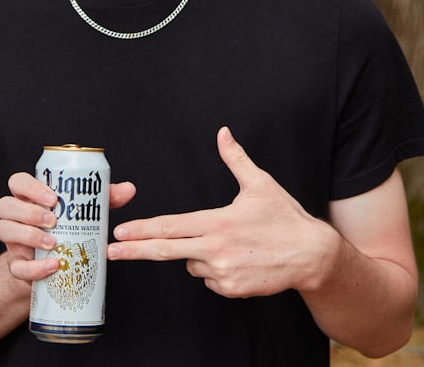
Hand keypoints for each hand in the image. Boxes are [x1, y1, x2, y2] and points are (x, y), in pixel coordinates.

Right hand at [0, 172, 135, 282]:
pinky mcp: (16, 265)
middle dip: (29, 211)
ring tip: (53, 243)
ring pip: (2, 229)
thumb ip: (104, 198)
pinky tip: (53, 266)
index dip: (30, 187)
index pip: (17, 181)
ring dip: (28, 235)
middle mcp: (16, 215)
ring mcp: (13, 240)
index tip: (54, 198)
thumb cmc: (70, 229)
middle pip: (4, 204)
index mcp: (30, 197)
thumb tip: (129, 189)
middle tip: (54, 220)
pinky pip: (15, 266)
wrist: (59, 266)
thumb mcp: (86, 211)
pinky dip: (33, 268)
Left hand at [107, 126, 336, 297]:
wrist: (312, 255)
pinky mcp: (232, 289)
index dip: (143, 230)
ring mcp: (223, 273)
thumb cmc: (285, 218)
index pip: (171, 227)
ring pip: (192, 264)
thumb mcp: (260, 184)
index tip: (121, 233)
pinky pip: (210, 279)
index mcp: (218, 223)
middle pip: (166, 251)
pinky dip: (215, 269)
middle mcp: (216, 249)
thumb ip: (236, 159)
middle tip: (111, 252)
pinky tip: (238, 258)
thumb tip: (223, 133)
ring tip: (231, 243)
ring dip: (197, 255)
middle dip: (135, 251)